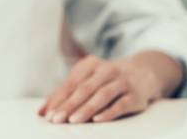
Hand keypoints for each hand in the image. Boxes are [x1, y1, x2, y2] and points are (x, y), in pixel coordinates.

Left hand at [38, 53, 175, 123]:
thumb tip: (43, 112)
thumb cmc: (106, 80)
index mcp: (90, 64)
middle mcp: (106, 70)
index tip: (47, 114)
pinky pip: (120, 104)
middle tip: (55, 119)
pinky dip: (108, 112)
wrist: (143, 72)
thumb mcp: (88, 80)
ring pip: (102, 95)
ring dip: (86, 108)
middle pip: (84, 89)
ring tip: (73, 121)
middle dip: (68, 105)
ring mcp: (122, 81)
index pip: (71, 83)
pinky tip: (97, 120)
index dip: (58, 98)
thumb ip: (66, 94)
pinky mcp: (135, 95)